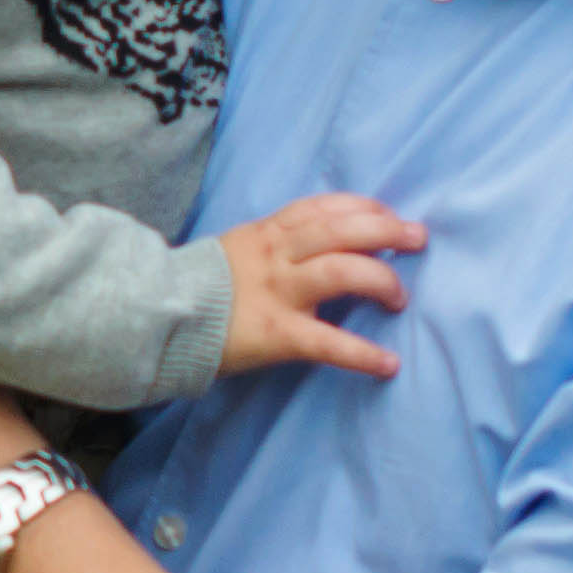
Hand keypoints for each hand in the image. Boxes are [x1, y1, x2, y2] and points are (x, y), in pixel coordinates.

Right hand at [217, 192, 426, 379]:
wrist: (155, 317)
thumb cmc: (200, 287)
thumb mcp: (236, 248)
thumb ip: (273, 243)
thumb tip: (317, 244)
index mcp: (269, 232)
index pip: (326, 207)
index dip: (365, 207)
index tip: (389, 214)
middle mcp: (278, 255)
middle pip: (343, 230)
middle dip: (387, 230)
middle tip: (417, 239)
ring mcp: (278, 293)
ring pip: (342, 271)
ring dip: (382, 281)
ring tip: (400, 298)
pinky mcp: (277, 333)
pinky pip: (328, 342)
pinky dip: (362, 355)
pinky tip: (388, 365)